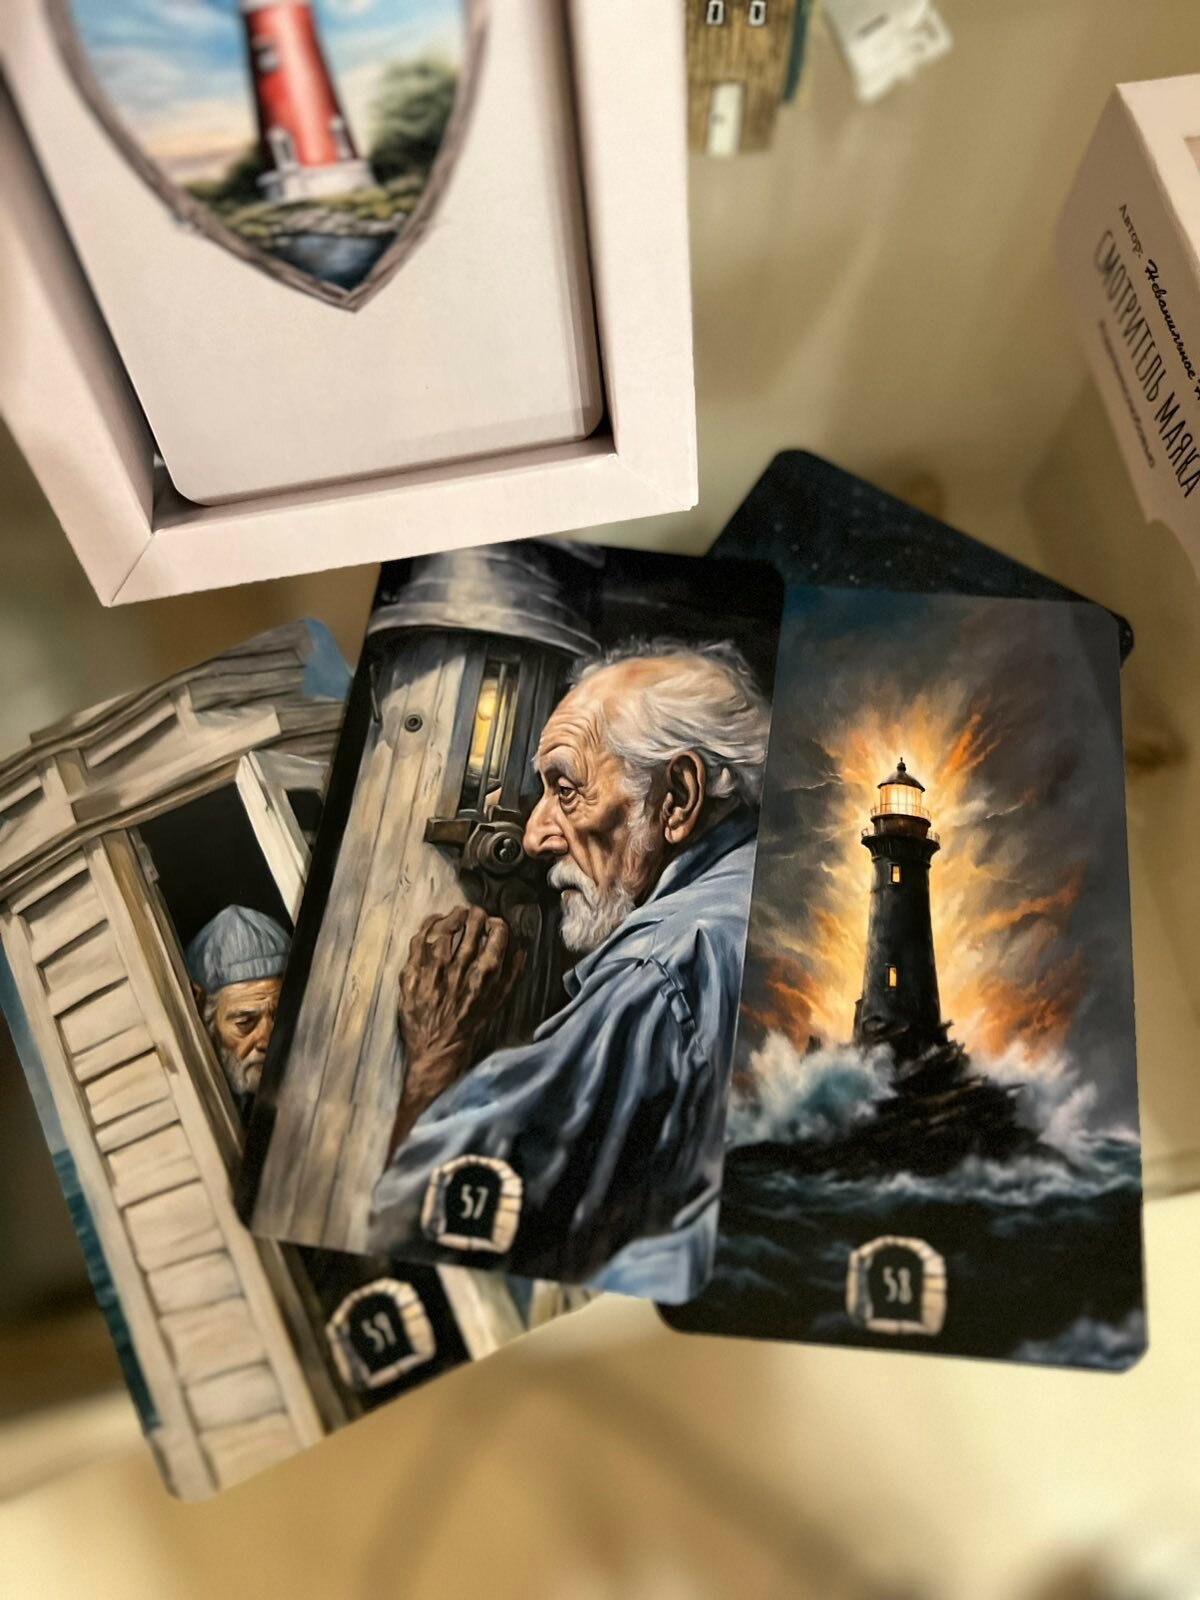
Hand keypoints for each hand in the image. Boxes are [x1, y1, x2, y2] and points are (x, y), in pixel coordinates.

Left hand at [387, 905, 521, 1159]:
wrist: (438, 1048)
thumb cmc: (470, 1024)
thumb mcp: (499, 1002)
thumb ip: (512, 973)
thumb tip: (520, 947)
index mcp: (485, 974)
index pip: (497, 932)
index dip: (497, 923)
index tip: (494, 924)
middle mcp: (460, 968)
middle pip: (471, 924)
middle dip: (476, 914)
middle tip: (476, 914)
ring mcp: (434, 970)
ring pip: (444, 928)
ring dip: (453, 916)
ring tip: (456, 914)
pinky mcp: (412, 973)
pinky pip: (419, 941)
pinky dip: (428, 926)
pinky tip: (434, 922)